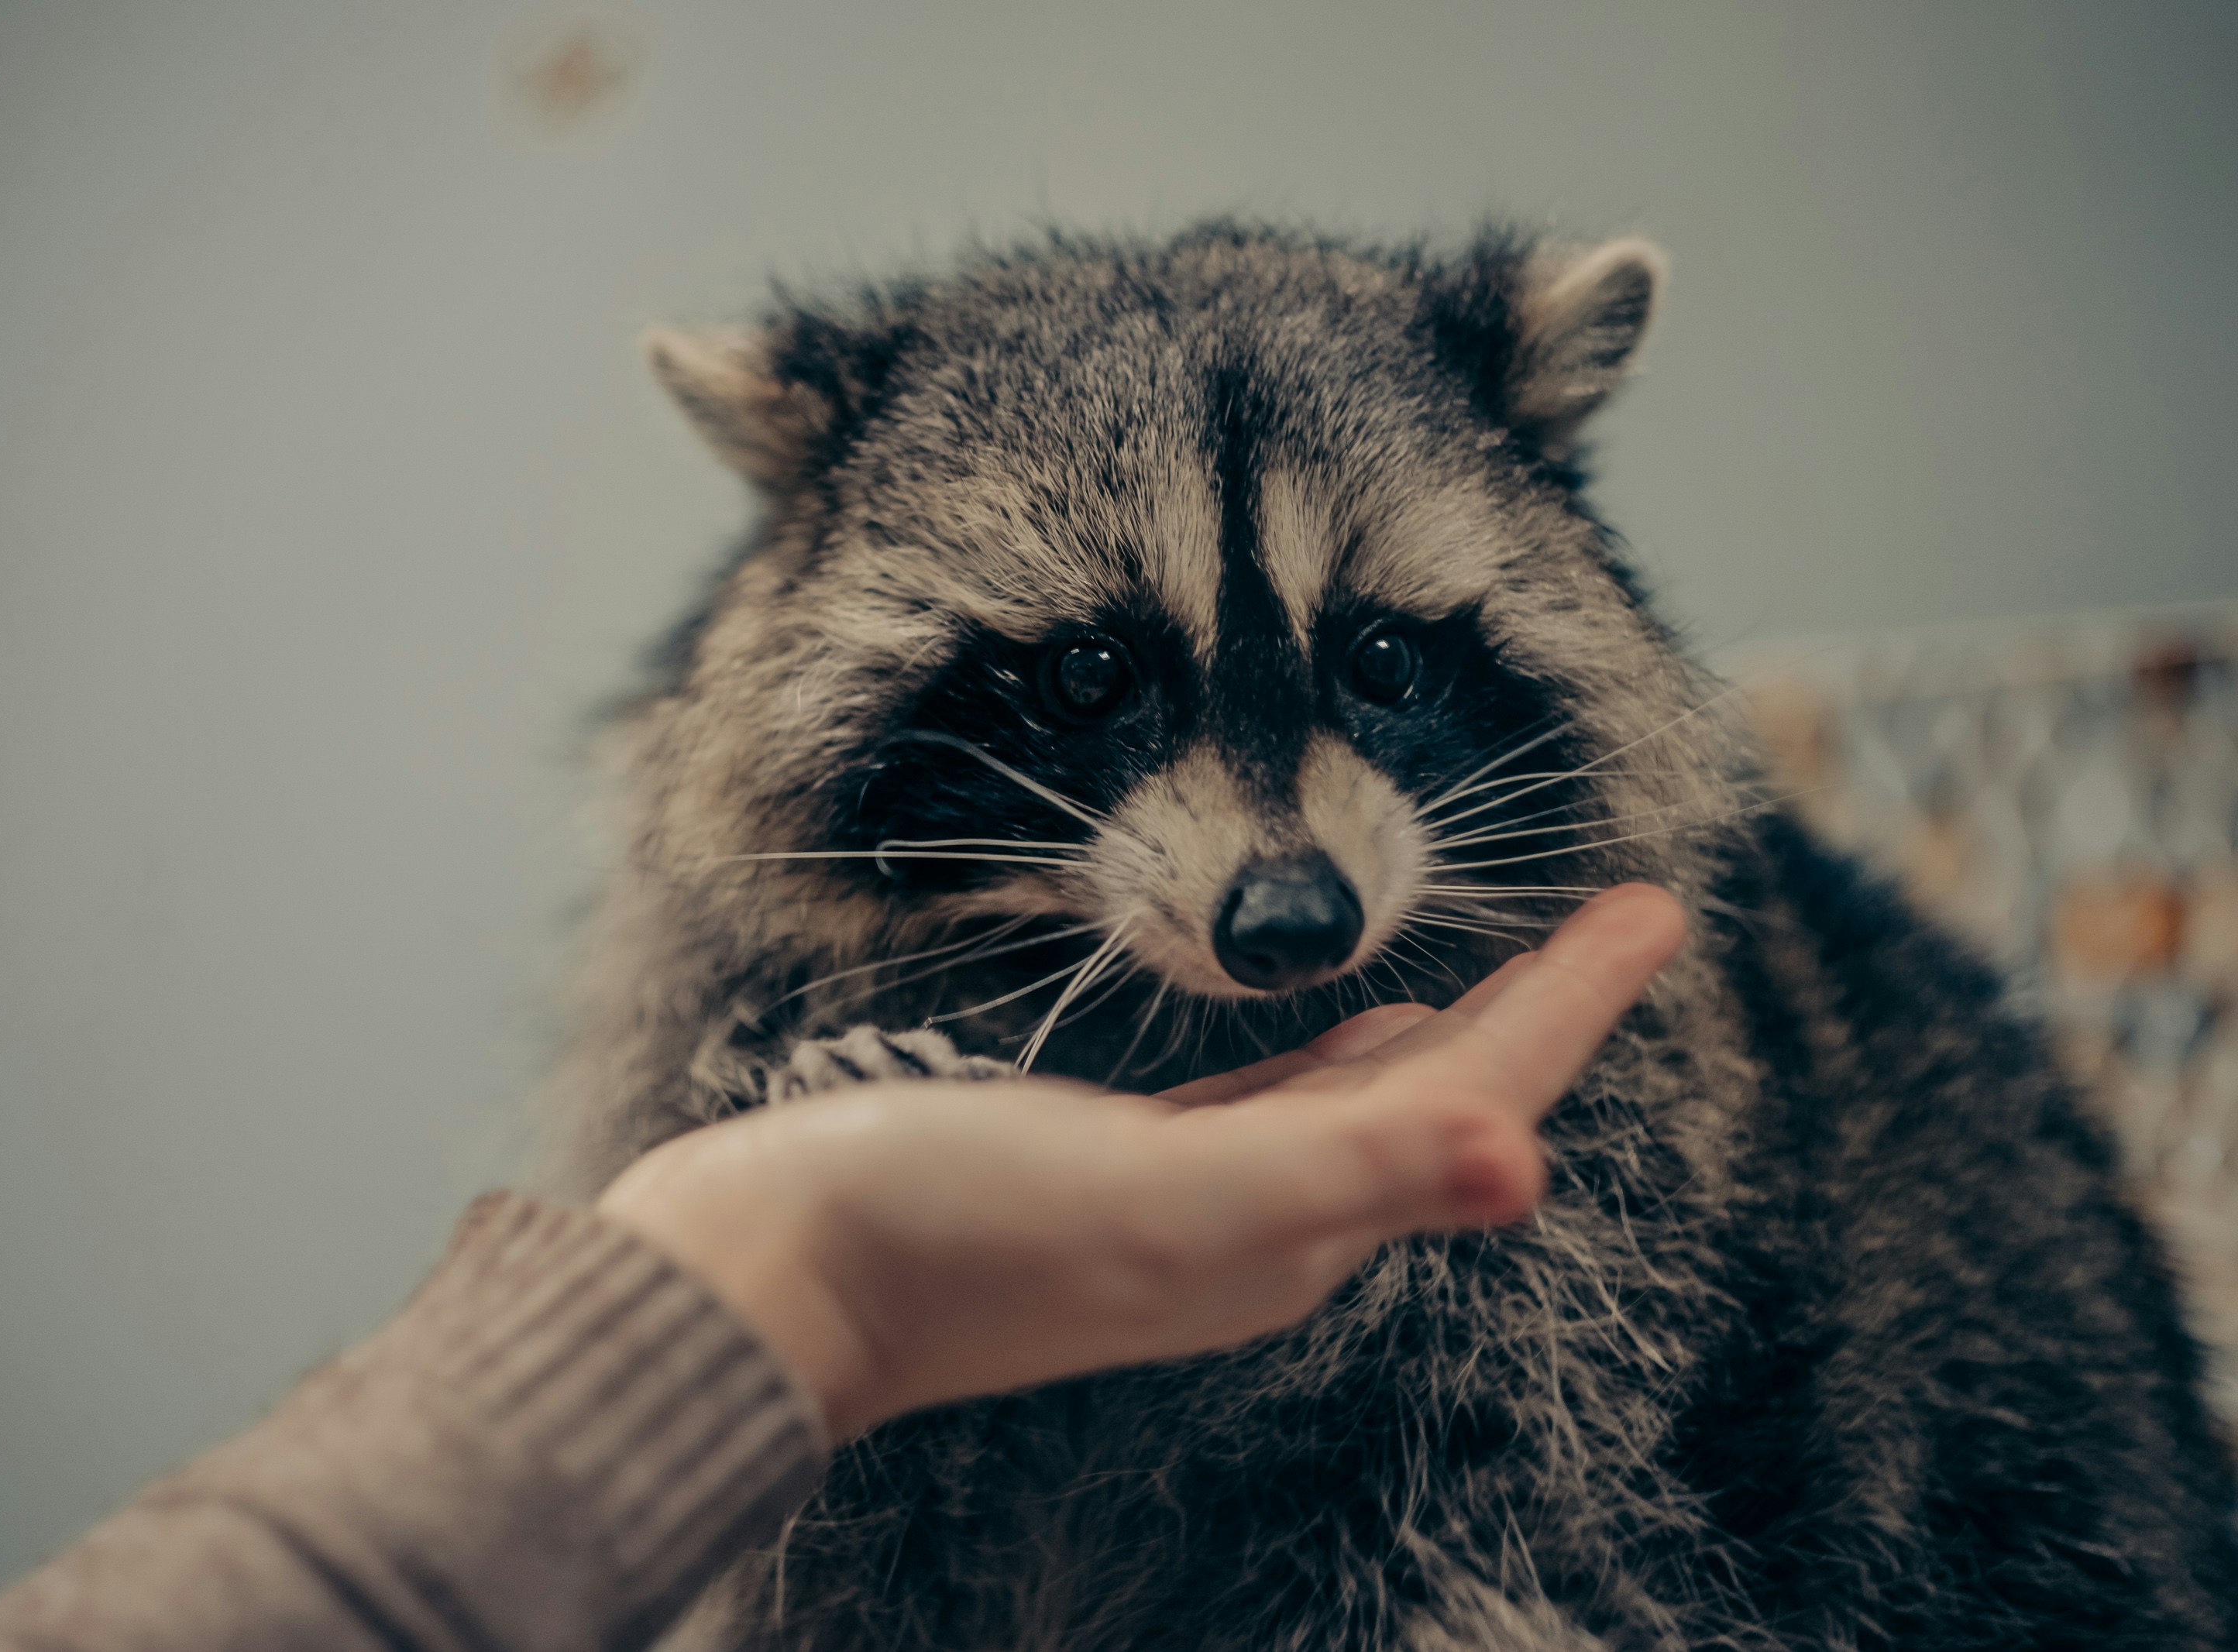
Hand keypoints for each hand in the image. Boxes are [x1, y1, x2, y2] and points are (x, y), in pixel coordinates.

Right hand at [597, 883, 1685, 1436]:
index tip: (1661, 904)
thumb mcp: (1162, 1195)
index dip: (1574, 1003)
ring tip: (1517, 973)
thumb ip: (1343, 1169)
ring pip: (1370, 1105)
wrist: (777, 1274)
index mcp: (1297, 1226)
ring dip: (1455, 1036)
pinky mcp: (1122, 1176)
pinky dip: (1346, 1061)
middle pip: (1445, 1100)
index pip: (1478, 1100)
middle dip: (1541, 1012)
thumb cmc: (951, 1227)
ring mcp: (1195, 1204)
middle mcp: (1266, 1226)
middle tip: (1624, 920)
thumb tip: (1525, 1165)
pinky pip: (1282, 1110)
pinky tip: (1353, 1033)